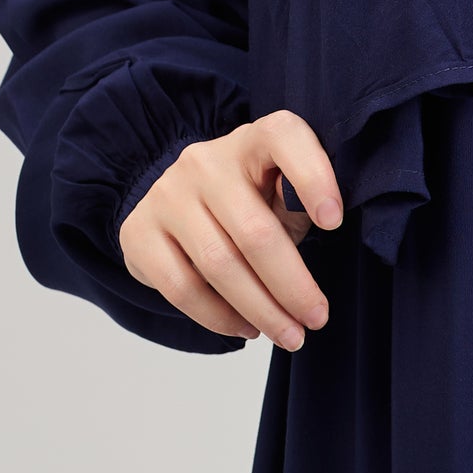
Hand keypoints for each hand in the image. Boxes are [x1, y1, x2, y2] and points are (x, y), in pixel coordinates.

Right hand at [117, 109, 342, 347]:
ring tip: (288, 335)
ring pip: (219, 265)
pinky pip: (182, 288)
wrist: (177, 200)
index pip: (283, 137)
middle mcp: (206, 162)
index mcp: (253, 140)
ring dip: (260, 310)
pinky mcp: (139, 233)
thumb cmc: (250, 200)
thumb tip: (322, 234)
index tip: (334, 222)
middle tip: (317, 319)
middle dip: (292, 285)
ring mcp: (167, 196)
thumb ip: (300, 205)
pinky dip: (219, 317)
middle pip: (254, 231)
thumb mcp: (281, 192)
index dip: (313, 178)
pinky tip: (245, 328)